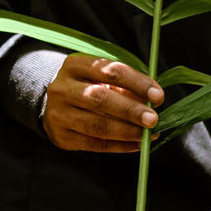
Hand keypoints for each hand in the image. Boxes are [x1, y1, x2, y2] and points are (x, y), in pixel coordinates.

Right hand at [41, 55, 163, 153]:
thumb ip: (124, 85)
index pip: (110, 71)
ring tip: (147, 135)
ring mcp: (59, 114)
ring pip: (97, 125)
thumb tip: (151, 101)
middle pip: (100, 98)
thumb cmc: (86, 85)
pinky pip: (95, 144)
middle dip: (131, 110)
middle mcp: (63, 88)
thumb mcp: (100, 77)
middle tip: (153, 119)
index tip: (158, 95)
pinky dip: (119, 146)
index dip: (137, 83)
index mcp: (75, 65)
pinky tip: (136, 144)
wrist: (52, 104)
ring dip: (127, 131)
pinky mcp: (62, 136)